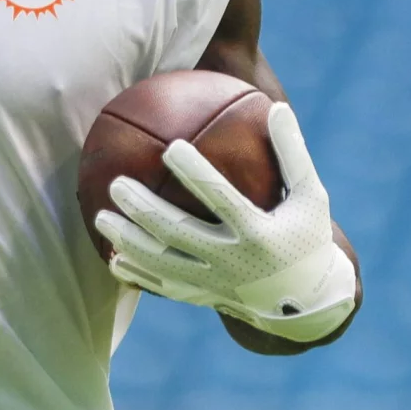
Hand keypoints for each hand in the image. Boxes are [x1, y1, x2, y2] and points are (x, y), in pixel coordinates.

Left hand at [94, 102, 356, 344]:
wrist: (310, 302)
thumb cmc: (306, 236)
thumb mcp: (311, 196)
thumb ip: (292, 154)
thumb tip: (277, 107)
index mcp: (259, 234)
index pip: (222, 199)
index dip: (196, 174)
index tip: (170, 147)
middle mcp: (234, 262)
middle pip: (180, 234)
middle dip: (145, 210)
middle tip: (117, 184)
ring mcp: (216, 284)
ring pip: (163, 264)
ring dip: (129, 242)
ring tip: (100, 217)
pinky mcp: (204, 298)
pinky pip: (164, 286)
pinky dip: (137, 274)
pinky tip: (110, 258)